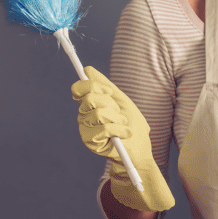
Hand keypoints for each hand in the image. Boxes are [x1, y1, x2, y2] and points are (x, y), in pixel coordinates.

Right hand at [72, 66, 174, 211]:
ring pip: (98, 113)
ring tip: (123, 124)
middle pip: (90, 98)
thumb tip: (87, 69)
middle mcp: (83, 115)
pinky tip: (125, 134)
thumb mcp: (122, 101)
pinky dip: (120, 130)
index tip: (110, 92)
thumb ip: (106, 85)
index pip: (78, 88)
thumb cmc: (132, 124)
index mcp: (89, 103)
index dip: (94, 86)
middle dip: (111, 103)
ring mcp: (85, 129)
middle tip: (120, 113)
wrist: (139, 149)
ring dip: (117, 118)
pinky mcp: (89, 142)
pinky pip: (104, 128)